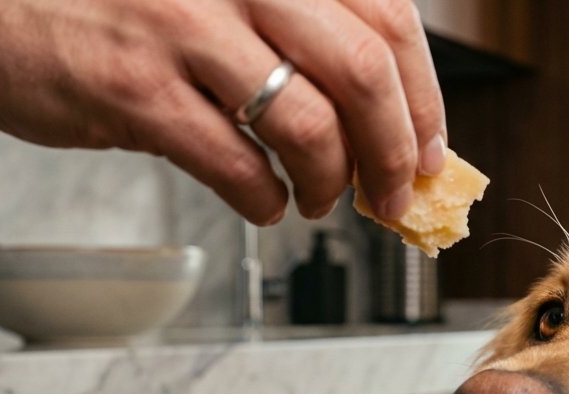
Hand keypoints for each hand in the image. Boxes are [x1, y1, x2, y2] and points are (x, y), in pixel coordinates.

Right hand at [0, 0, 445, 224]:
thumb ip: (297, 30)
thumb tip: (385, 115)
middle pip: (365, 72)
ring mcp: (185, 29)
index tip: (430, 147)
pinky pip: (238, 165)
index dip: (426, 97)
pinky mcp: (138, 92)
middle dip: (397, 153)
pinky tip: (263, 200)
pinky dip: (266, 199)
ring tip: (321, 199)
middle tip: (396, 194)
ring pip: (311, 125)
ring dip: (333, 183)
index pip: (389, 17)